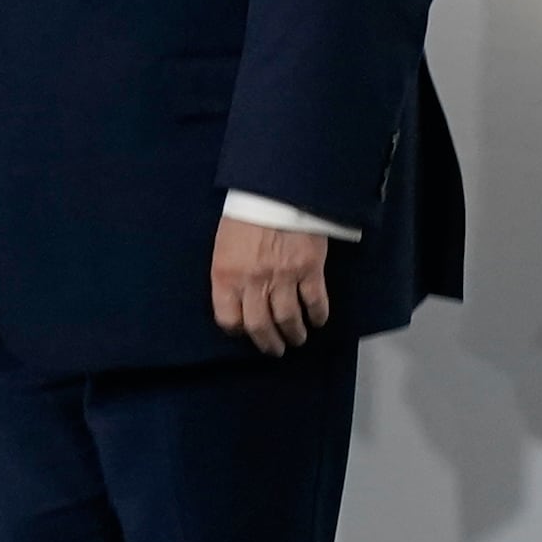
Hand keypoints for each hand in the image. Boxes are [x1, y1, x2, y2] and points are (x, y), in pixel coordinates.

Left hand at [212, 215, 333, 355]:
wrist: (277, 191)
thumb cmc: (245, 217)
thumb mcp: (224, 246)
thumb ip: (229, 274)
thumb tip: (239, 299)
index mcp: (226, 275)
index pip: (228, 319)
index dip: (238, 331)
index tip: (246, 333)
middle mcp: (253, 281)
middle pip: (260, 325)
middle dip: (268, 343)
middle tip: (275, 349)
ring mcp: (283, 277)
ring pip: (288, 318)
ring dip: (293, 333)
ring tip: (297, 339)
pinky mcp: (310, 269)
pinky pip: (315, 301)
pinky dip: (317, 315)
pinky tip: (318, 321)